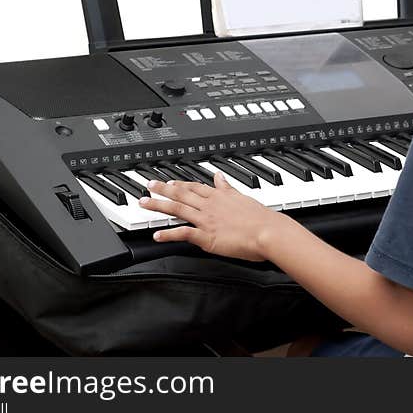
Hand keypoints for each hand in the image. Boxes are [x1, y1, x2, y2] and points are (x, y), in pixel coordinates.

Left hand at [139, 172, 281, 260]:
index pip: (194, 187)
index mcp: (219, 196)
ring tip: (144, 204)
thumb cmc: (261, 218)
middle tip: (147, 186)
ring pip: (177, 209)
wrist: (268, 231)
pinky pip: (183, 233)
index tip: (168, 181)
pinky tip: (157, 235)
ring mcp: (207, 220)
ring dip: (158, 206)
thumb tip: (220, 176)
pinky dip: (168, 234)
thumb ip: (228, 187)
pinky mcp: (207, 236)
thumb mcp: (243, 196)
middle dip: (162, 189)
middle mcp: (210, 206)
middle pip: (181, 194)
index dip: (179, 183)